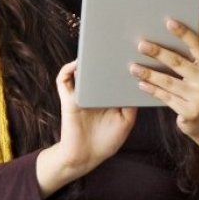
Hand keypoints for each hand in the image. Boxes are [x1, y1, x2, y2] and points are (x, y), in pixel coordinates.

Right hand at [38, 61, 135, 194]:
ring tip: (96, 48)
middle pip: (98, 69)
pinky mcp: (68, 99)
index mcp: (108, 97)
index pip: (113, 75)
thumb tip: (135, 83)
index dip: (119, 64)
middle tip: (113, 43)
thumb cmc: (106, 141)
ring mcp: (80, 95)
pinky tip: (77, 64)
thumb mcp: (126, 121)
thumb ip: (130, 104)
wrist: (85, 156)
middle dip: (104, 55)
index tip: (129, 53)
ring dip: (86, 59)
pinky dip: (68, 70)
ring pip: (80, 72)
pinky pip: (63, 81)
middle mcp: (95, 92)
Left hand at [134, 17, 198, 159]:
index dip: (184, 34)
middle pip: (178, 63)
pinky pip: (165, 97)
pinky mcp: (189, 112)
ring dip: (149, 73)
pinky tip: (141, 83)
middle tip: (141, 45)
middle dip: (158, 53)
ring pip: (168, 82)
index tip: (169, 22)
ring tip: (133, 67)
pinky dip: (152, 89)